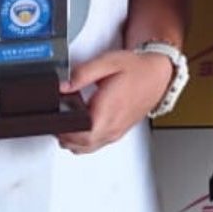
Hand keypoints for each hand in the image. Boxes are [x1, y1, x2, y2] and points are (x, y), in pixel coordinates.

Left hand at [58, 48, 172, 153]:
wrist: (156, 74)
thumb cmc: (135, 69)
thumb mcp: (107, 62)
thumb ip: (82, 73)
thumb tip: (62, 85)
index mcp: (108, 112)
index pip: (79, 136)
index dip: (63, 129)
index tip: (56, 116)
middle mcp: (112, 128)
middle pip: (80, 146)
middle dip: (64, 134)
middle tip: (58, 115)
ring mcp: (115, 133)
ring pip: (86, 149)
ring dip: (73, 139)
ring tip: (68, 118)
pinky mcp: (117, 133)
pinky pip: (95, 144)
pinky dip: (84, 139)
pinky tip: (82, 122)